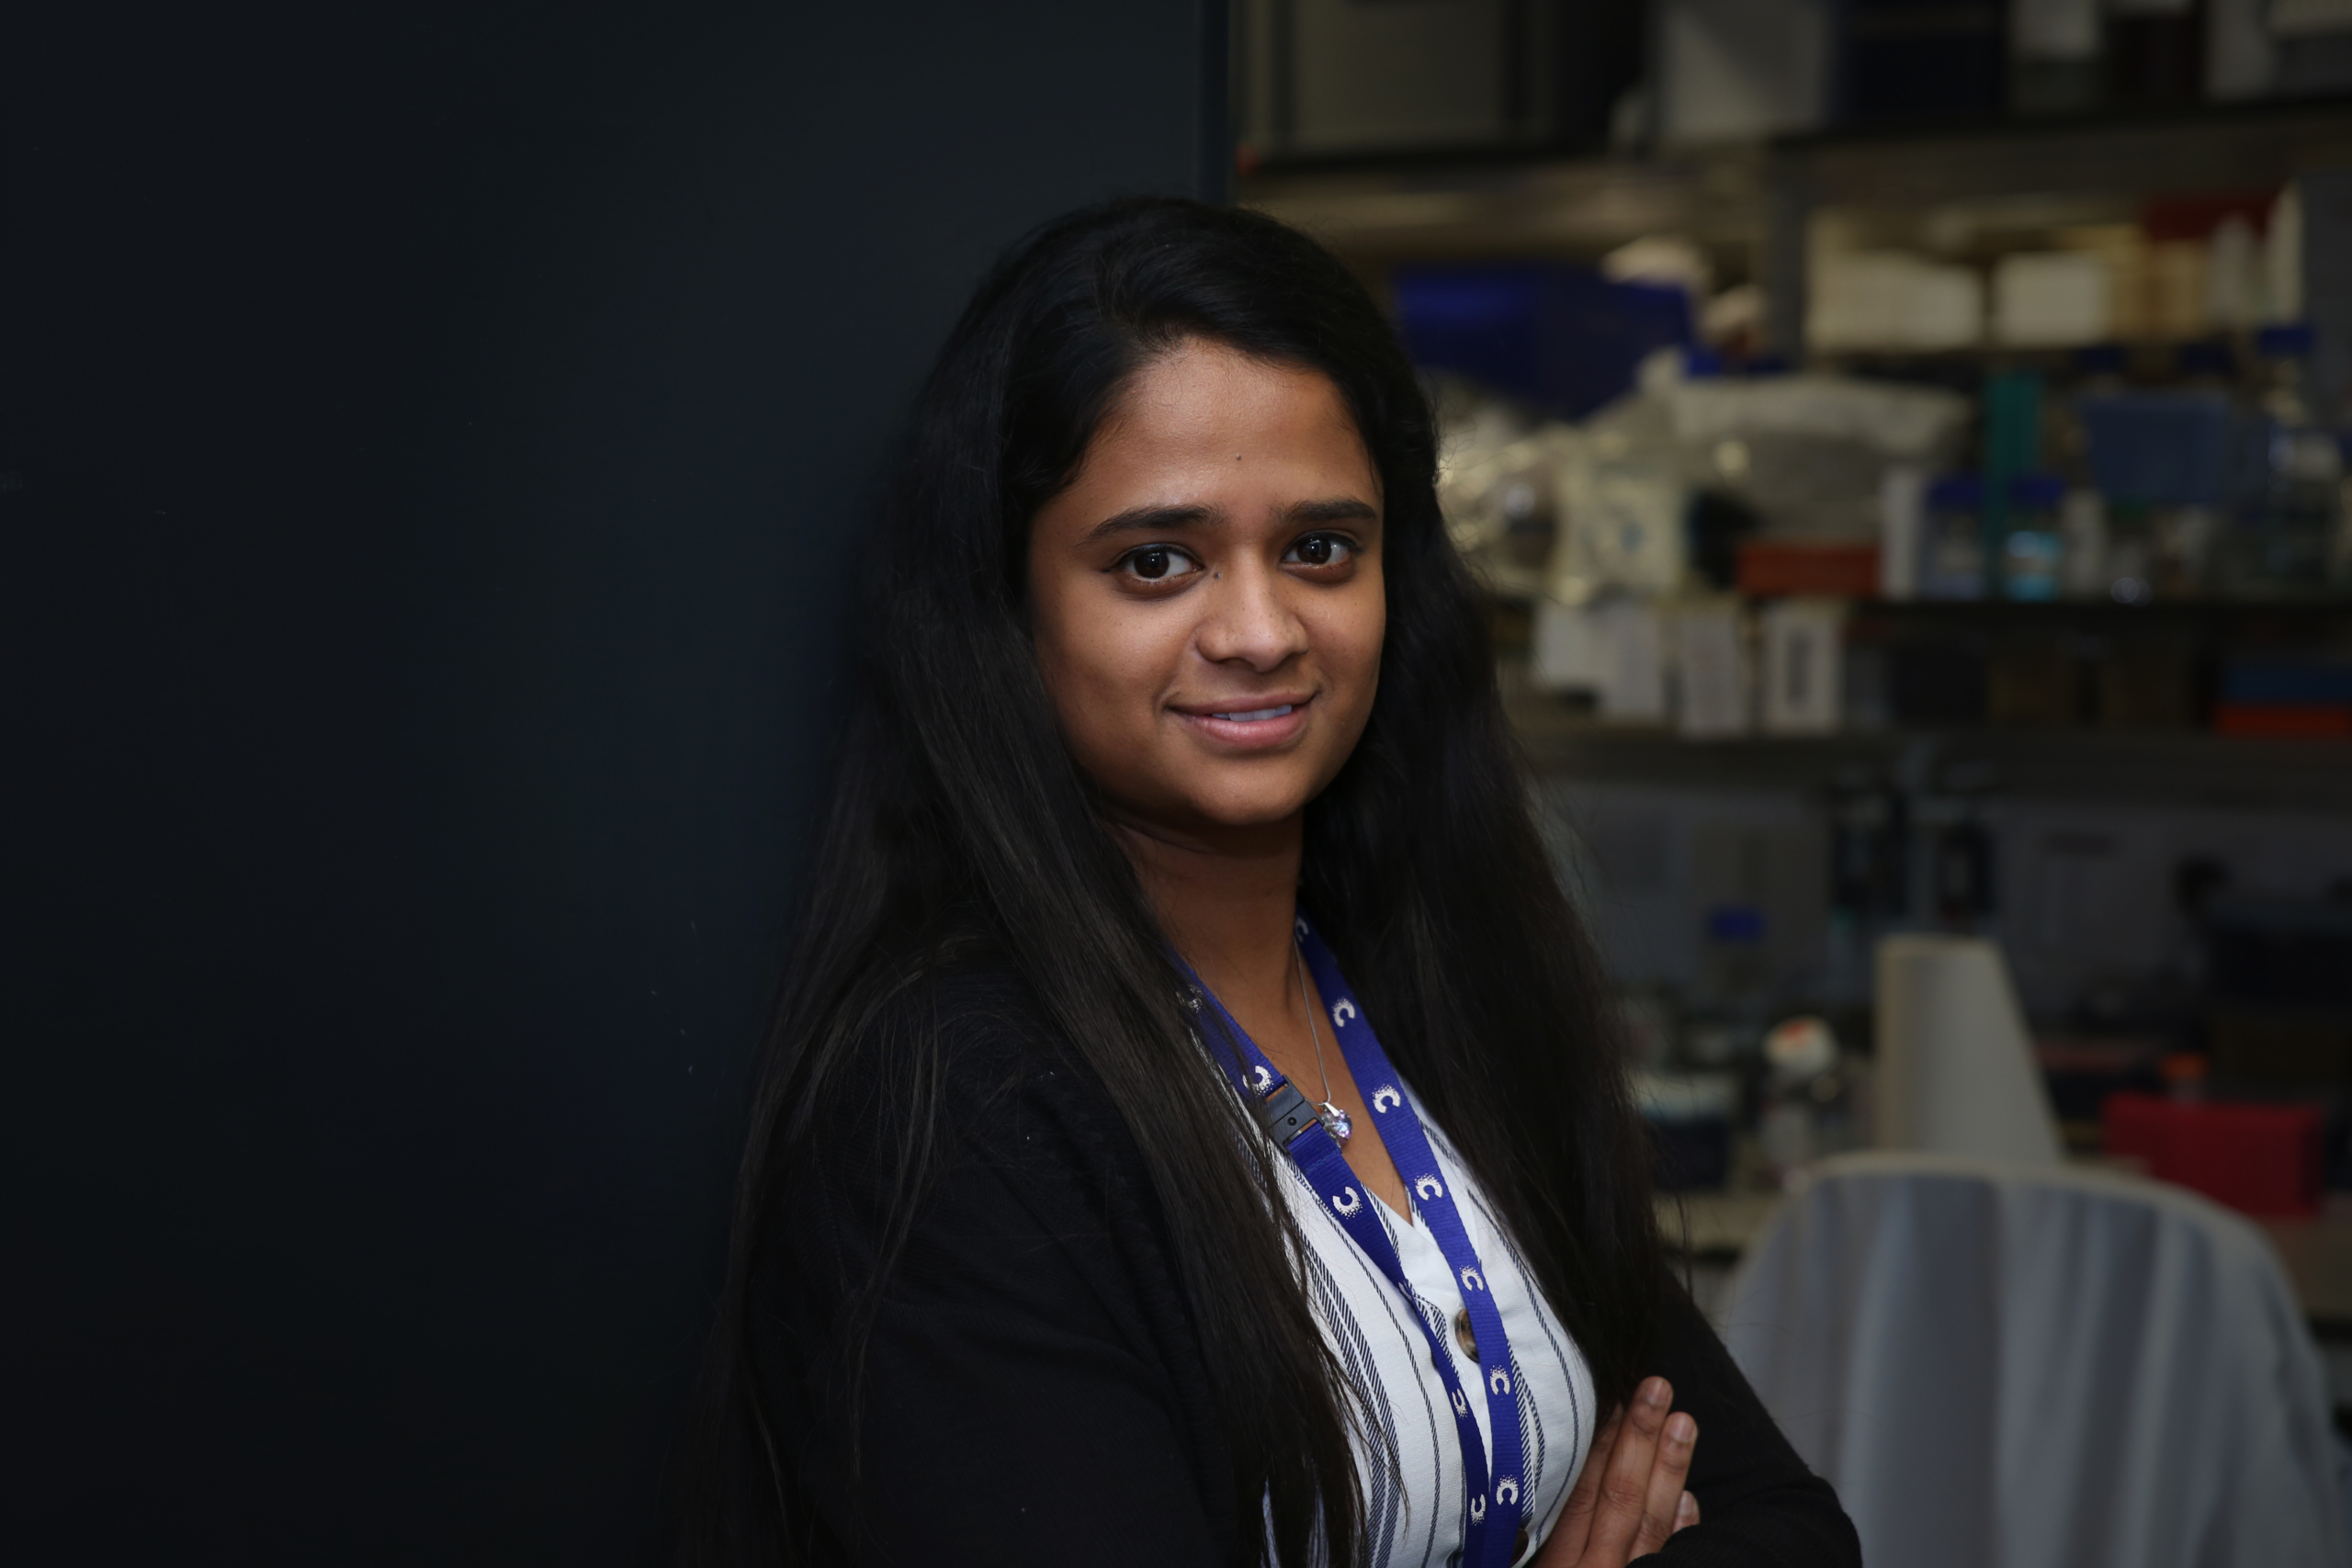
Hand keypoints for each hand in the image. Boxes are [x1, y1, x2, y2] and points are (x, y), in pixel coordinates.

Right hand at [1530, 1376, 1698, 1566]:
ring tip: (1683, 1422)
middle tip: (1656, 1388)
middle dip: (1640, 1437)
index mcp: (1554, 1562)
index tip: (1614, 1398)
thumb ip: (1533, 1527)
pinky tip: (1689, 1497)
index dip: (1599, 1443)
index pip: (1579, 1493)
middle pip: (1619, 1497)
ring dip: (1669, 1469)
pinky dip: (1681, 1528)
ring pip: (1651, 1523)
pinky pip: (1670, 1560)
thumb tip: (1542, 1474)